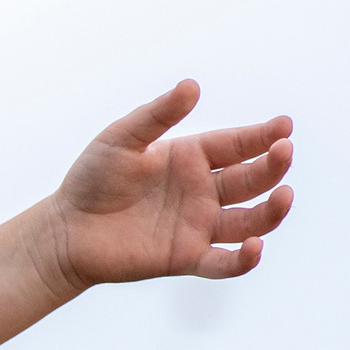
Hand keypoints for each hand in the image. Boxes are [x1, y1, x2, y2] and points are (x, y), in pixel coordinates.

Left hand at [46, 80, 293, 290]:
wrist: (64, 230)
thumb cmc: (91, 180)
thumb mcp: (121, 139)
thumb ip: (157, 116)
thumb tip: (191, 86)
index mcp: (192, 157)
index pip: (237, 144)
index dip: (263, 136)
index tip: (284, 126)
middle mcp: (202, 191)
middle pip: (252, 179)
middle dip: (273, 165)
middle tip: (284, 151)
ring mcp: (197, 225)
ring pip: (250, 220)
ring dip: (272, 210)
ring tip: (285, 195)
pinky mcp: (185, 257)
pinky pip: (224, 262)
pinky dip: (244, 259)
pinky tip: (255, 247)